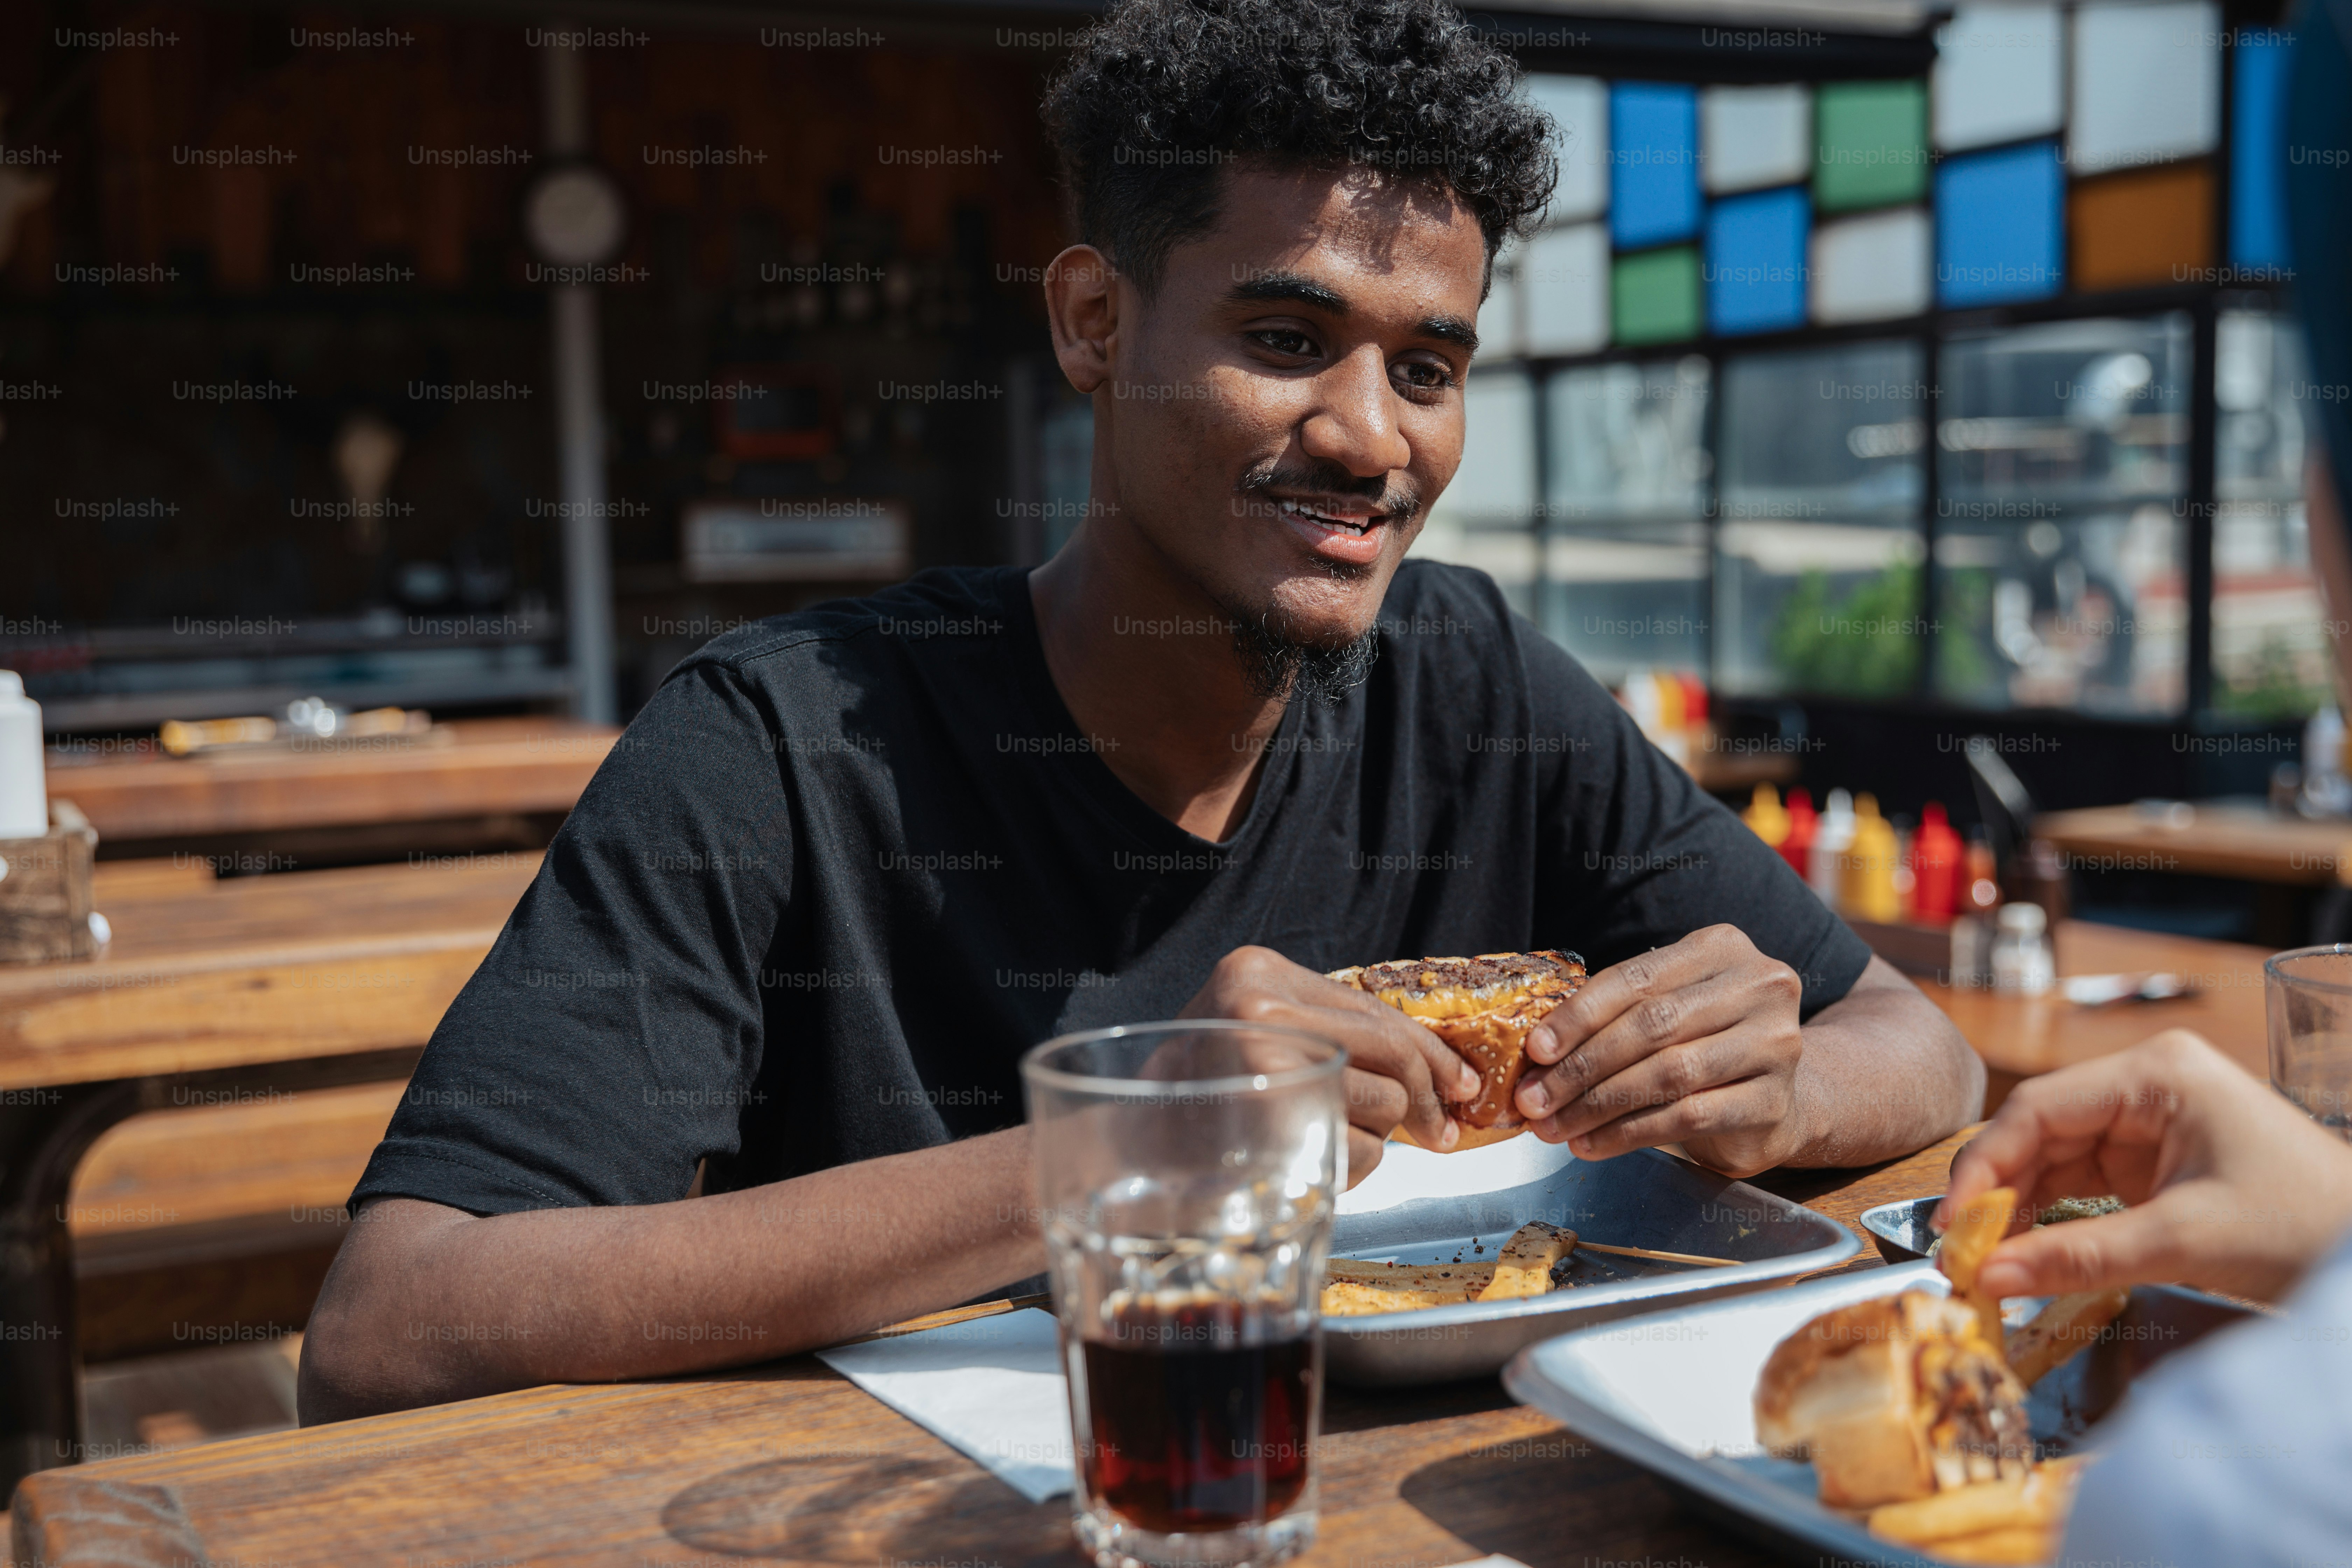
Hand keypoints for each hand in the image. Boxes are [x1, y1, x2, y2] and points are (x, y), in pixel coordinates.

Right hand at [1181, 946, 1480, 1185]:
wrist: (1133, 1156)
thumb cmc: (1205, 1099)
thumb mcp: (1264, 1037)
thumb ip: (1339, 1036)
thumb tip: (1443, 1078)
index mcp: (1256, 972)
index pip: (1377, 1010)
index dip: (1433, 1052)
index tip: (1461, 1084)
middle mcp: (1260, 1007)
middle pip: (1392, 1053)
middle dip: (1426, 1099)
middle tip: (1441, 1131)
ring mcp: (1267, 1063)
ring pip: (1384, 1103)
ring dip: (1373, 1135)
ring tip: (1315, 1136)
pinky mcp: (1275, 1123)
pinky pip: (1363, 1149)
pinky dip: (1352, 1165)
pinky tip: (1307, 1158)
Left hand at [1511, 924, 1807, 1177]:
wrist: (1781, 1097)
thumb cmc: (1706, 1044)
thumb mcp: (1670, 1009)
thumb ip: (1618, 1014)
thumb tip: (1539, 1051)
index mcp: (1722, 947)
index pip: (1637, 978)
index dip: (1579, 1016)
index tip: (1535, 1050)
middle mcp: (1758, 987)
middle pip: (1651, 1026)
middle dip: (1581, 1066)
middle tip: (1534, 1098)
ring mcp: (1774, 1044)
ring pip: (1668, 1073)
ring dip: (1598, 1104)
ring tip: (1554, 1126)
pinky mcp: (1773, 1101)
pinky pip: (1687, 1117)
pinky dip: (1630, 1133)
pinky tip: (1592, 1145)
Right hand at [1939, 1029, 2351, 1303]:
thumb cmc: (2303, 1228)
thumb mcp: (2184, 1242)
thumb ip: (2077, 1257)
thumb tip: (1987, 1277)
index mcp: (2156, 1074)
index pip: (2038, 1110)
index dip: (1985, 1168)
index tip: (1952, 1227)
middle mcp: (2146, 1085)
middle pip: (2040, 1132)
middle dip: (1998, 1194)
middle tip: (1961, 1253)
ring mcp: (2150, 1121)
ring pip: (2055, 1159)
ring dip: (2019, 1210)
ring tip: (1985, 1260)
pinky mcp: (2155, 1160)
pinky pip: (2083, 1182)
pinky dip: (2053, 1219)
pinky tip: (2025, 1252)